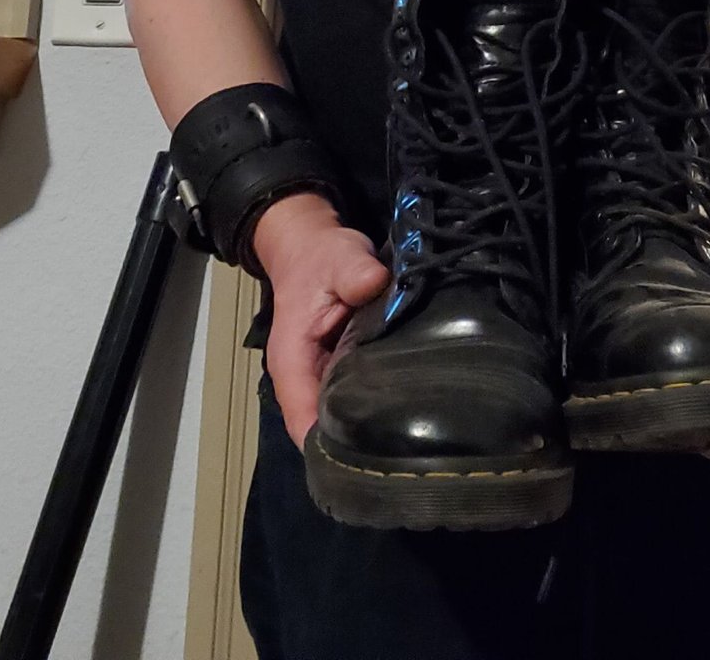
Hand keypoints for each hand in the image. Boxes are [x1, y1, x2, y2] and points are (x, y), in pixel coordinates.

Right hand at [251, 191, 389, 450]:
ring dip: (374, 428)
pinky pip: (361, 401)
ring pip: (346, 422)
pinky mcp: (345, 376)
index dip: (331, 450)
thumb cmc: (321, 259)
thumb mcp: (338, 256)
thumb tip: (374, 282)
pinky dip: (382, 406)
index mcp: (293, 366)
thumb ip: (353, 271)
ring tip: (417, 432)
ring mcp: (325, 383)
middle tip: (410, 446)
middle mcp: (306, 383)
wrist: (314, 249)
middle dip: (361, 445)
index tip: (372, 459)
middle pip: (327, 433)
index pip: (304, 424)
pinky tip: (414, 409)